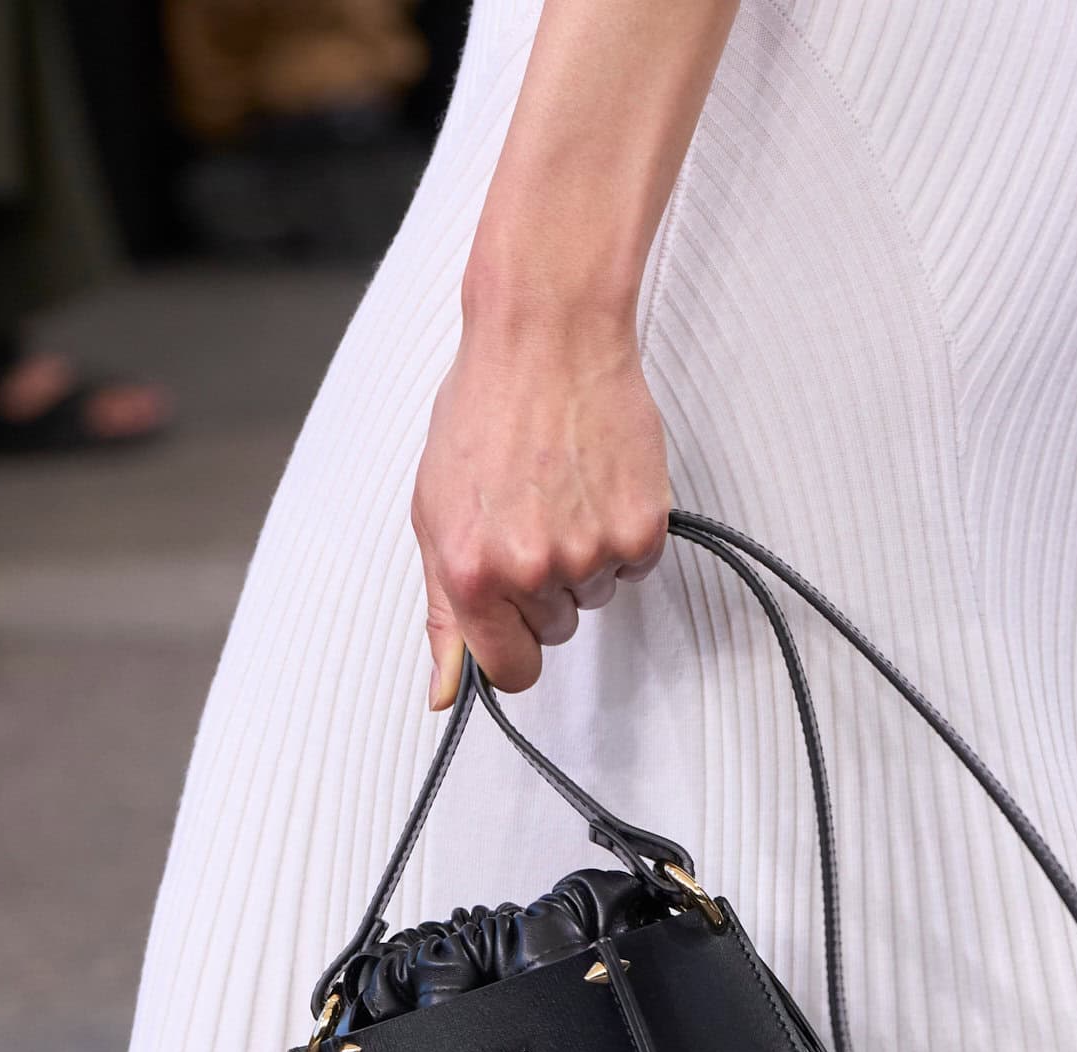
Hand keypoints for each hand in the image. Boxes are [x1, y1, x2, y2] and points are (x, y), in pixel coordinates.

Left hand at [411, 291, 671, 707]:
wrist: (547, 334)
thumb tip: (444, 692)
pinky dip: (620, 531)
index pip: (509, 672)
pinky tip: (596, 481)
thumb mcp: (435, 513)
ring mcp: (591, 552)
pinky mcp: (641, 528)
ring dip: (582, 556)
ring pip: (594, 595)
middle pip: (555, 631)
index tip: (514, 618)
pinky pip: (633, 564)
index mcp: (472, 573)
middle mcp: (532, 570)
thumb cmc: (485, 410)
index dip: (512, 646)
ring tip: (562, 486)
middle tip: (531, 513)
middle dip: (544, 589)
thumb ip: (444, 611)